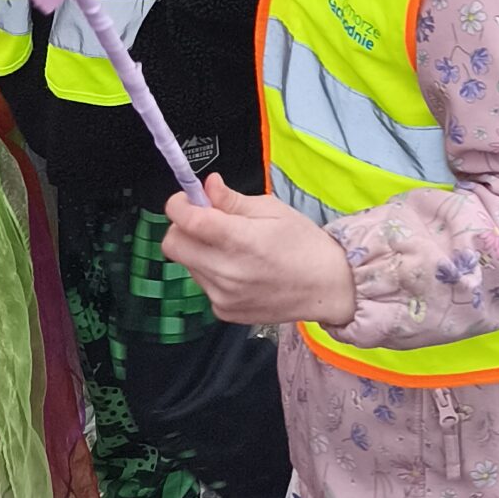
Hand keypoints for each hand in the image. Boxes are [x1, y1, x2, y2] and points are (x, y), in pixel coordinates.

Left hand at [161, 174, 356, 327]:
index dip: (179, 205)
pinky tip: (237, 267)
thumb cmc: (303, 243)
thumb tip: (208, 186)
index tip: (185, 198)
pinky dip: (210, 271)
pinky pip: (202, 284)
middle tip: (203, 219)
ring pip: (187, 264)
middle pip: (173, 246)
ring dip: (197, 249)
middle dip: (182, 227)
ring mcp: (222, 296)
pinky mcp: (223, 312)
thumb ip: (233, 200)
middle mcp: (226, 272)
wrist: (324, 287)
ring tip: (228, 245)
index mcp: (240, 240)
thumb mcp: (272, 210)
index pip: (188, 221)